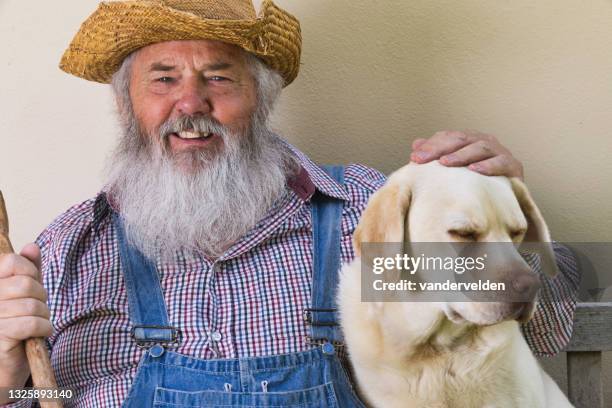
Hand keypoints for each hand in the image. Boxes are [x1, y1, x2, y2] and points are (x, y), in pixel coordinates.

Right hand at [0, 244, 49, 390]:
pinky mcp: (0, 335)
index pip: (12, 262)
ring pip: (32, 305)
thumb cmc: (17, 324)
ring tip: (38, 322)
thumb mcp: (25, 293)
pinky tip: (40, 333)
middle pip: (26, 284)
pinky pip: (32, 323)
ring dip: (44, 314)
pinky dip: (43, 328)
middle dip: (41, 296)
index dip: (30, 271)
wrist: (5, 364)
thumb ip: (28, 270)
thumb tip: (31, 247)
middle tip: (37, 308)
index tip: (32, 284)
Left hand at [409, 130, 523, 178]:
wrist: (503, 203)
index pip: (447, 137)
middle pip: (461, 139)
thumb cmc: (472, 185)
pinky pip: (502, 162)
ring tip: (446, 162)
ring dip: (462, 154)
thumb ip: (435, 157)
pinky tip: (475, 170)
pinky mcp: (514, 166)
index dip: (430, 145)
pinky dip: (489, 165)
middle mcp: (483, 142)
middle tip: (424, 160)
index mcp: (468, 140)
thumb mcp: (451, 172)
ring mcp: (500, 152)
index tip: (414, 158)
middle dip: (440, 148)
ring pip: (480, 147)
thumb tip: (416, 144)